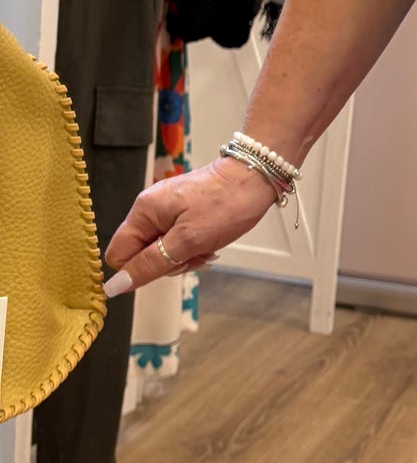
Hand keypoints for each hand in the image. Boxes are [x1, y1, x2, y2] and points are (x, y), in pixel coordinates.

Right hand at [103, 155, 279, 295]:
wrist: (257, 176)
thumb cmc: (225, 205)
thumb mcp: (187, 241)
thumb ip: (150, 264)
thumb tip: (114, 287)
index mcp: (142, 212)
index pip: (118, 255)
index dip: (140, 268)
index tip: (171, 262)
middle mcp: (150, 209)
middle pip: (141, 254)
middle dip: (169, 262)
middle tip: (195, 253)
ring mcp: (167, 209)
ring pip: (161, 250)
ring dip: (184, 256)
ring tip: (207, 247)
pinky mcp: (184, 211)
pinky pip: (177, 240)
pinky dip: (193, 246)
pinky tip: (210, 243)